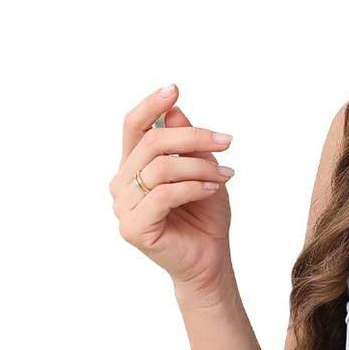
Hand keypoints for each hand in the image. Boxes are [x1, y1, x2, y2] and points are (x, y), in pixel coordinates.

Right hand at [112, 83, 235, 294]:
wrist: (210, 260)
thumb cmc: (204, 216)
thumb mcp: (202, 170)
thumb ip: (187, 144)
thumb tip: (175, 111)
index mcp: (134, 166)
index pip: (134, 127)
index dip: (151, 105)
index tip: (174, 89)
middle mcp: (122, 183)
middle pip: (151, 142)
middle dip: (193, 137)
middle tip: (226, 141)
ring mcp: (123, 206)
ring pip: (161, 168)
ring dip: (199, 167)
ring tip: (225, 175)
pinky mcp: (133, 227)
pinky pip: (164, 194)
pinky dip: (193, 187)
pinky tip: (214, 189)